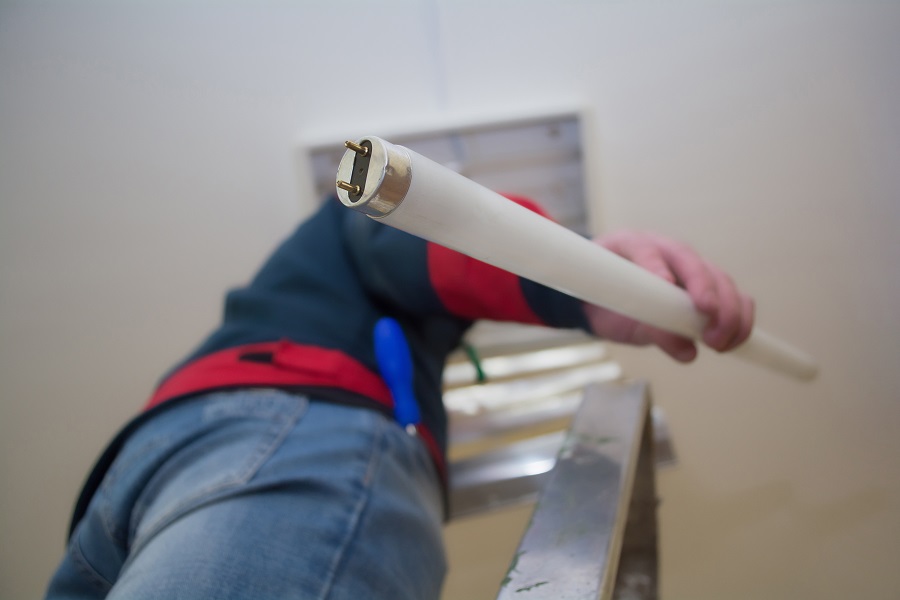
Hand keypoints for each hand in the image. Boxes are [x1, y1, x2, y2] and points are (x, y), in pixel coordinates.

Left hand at [583, 231, 754, 361]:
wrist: (607, 298)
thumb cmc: (607, 299)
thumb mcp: (615, 316)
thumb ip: (648, 328)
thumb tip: (689, 351)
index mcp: (634, 247)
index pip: (644, 250)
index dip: (654, 265)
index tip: (665, 284)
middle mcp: (667, 252)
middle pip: (692, 263)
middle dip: (705, 292)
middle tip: (706, 326)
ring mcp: (691, 268)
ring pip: (719, 279)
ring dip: (727, 311)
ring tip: (718, 342)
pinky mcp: (708, 287)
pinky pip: (734, 296)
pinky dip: (740, 318)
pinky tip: (734, 340)